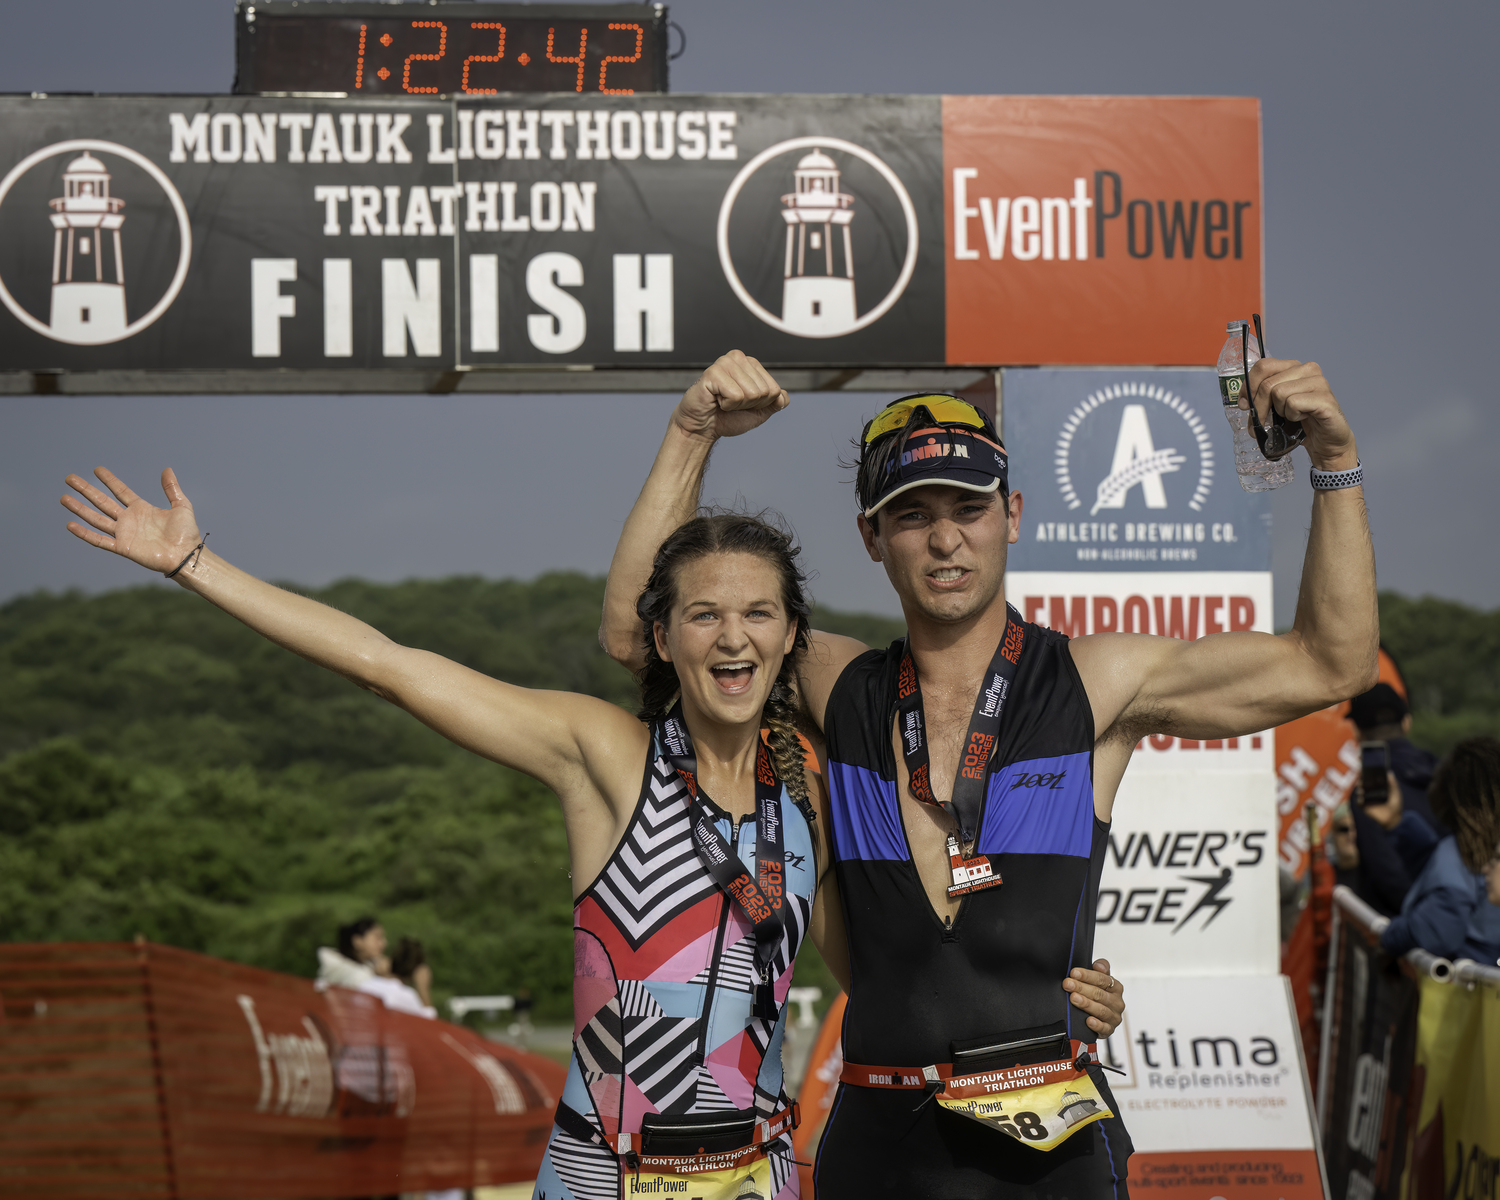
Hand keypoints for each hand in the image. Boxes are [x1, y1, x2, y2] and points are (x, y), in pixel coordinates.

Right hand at [62, 467, 202, 575]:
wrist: (186, 555)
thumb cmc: (186, 533)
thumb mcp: (181, 506)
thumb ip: (172, 488)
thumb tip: (166, 469)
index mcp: (141, 509)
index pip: (120, 491)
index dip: (109, 480)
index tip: (97, 469)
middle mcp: (129, 520)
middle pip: (102, 502)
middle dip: (86, 490)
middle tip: (70, 478)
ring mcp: (124, 533)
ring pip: (96, 519)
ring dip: (80, 509)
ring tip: (64, 498)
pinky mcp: (123, 547)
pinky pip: (99, 540)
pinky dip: (85, 534)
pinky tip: (70, 525)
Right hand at [671, 350, 788, 442]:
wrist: (703, 427)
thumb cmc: (728, 417)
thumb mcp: (759, 411)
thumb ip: (776, 403)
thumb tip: (783, 397)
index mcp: (751, 363)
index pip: (774, 389)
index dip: (760, 404)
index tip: (743, 403)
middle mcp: (739, 358)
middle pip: (763, 391)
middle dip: (748, 404)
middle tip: (731, 403)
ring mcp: (725, 362)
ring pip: (751, 393)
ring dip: (736, 405)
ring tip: (722, 401)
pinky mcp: (713, 373)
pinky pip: (735, 396)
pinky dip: (726, 405)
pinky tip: (715, 400)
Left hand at [1063, 958, 1124, 1039]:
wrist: (1097, 1016)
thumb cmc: (1097, 994)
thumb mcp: (1098, 980)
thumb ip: (1100, 970)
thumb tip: (1099, 965)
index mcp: (1115, 987)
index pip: (1102, 979)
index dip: (1087, 975)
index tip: (1073, 972)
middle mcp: (1117, 1002)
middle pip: (1099, 994)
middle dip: (1081, 988)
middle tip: (1068, 984)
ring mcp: (1114, 1017)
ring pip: (1101, 1010)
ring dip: (1086, 1004)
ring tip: (1073, 998)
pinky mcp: (1110, 1030)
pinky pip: (1104, 1028)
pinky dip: (1096, 1025)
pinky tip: (1088, 1021)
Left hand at [1245, 356, 1357, 470]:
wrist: (1325, 442)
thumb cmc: (1300, 423)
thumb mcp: (1275, 407)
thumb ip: (1261, 398)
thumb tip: (1243, 402)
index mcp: (1294, 367)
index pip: (1263, 366)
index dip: (1248, 385)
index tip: (1244, 404)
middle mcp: (1308, 370)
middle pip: (1268, 383)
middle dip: (1259, 406)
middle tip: (1262, 422)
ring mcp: (1318, 382)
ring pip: (1279, 393)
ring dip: (1280, 412)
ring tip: (1291, 417)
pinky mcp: (1325, 399)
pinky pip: (1294, 404)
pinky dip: (1292, 416)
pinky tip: (1303, 418)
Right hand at [1359, 772, 1403, 829]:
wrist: (1394, 819)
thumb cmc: (1396, 805)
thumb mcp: (1396, 793)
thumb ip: (1393, 783)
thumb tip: (1390, 772)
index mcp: (1377, 789)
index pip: (1370, 781)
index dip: (1367, 776)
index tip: (1365, 771)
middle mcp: (1371, 793)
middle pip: (1363, 786)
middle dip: (1361, 782)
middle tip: (1361, 778)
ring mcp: (1367, 800)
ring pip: (1360, 793)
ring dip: (1359, 790)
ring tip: (1362, 788)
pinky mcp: (1365, 807)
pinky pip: (1359, 803)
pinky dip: (1359, 800)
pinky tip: (1361, 797)